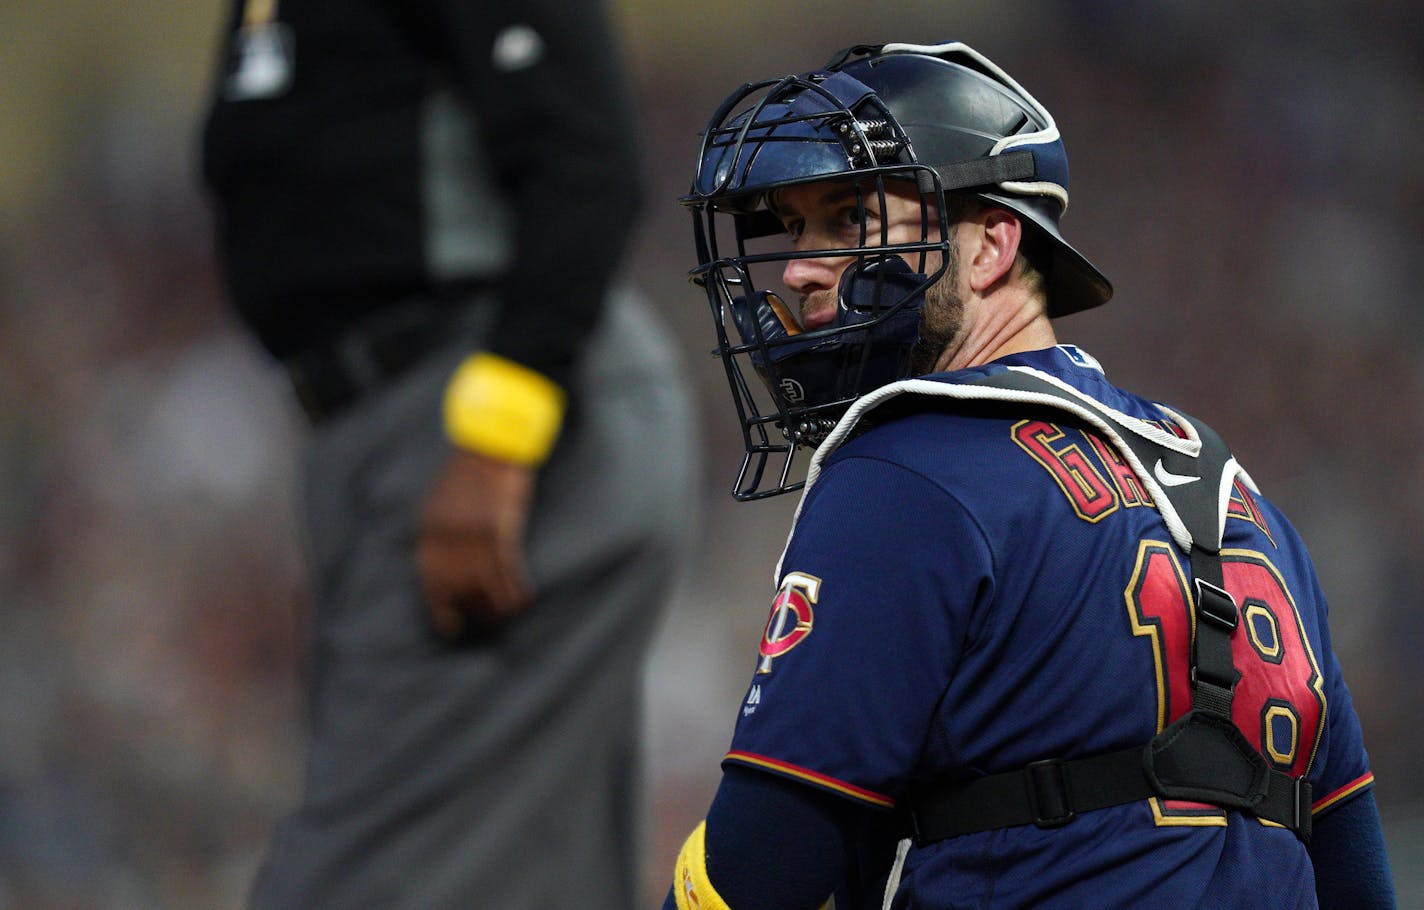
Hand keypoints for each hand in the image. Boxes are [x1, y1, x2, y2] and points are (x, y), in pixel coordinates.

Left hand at [417, 449, 535, 637]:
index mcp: (430, 530)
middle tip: (485, 620)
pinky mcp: (500, 531)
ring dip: (497, 607)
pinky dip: (516, 591)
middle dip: (472, 610)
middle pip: (457, 590)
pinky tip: (523, 599)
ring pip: (484, 588)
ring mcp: (473, 536)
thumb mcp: (440, 501)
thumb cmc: (469, 471)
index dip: (442, 609)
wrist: (491, 444)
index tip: (451, 626)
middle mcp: (447, 538)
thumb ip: (440, 533)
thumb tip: (445, 564)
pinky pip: (508, 574)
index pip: (431, 582)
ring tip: (505, 614)